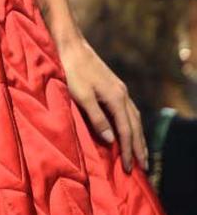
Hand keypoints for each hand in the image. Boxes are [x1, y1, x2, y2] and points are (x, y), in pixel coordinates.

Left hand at [55, 33, 147, 173]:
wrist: (70, 45)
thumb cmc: (72, 71)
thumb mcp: (82, 96)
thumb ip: (97, 118)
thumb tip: (112, 140)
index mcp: (116, 98)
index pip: (126, 131)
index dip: (127, 151)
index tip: (128, 169)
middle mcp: (122, 94)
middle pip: (135, 126)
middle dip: (139, 147)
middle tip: (144, 168)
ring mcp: (119, 88)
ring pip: (134, 117)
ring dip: (138, 137)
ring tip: (141, 153)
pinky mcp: (113, 85)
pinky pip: (129, 110)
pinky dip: (132, 123)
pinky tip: (130, 127)